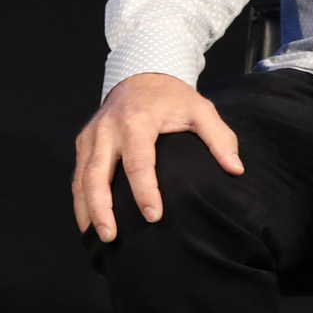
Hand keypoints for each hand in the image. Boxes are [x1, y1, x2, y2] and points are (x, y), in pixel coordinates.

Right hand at [72, 72, 241, 241]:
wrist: (140, 76)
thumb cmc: (172, 98)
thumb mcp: (201, 109)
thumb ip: (219, 138)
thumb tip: (235, 169)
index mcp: (136, 121)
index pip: (138, 162)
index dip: (145, 191)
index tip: (154, 216)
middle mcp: (108, 129)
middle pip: (96, 174)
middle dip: (102, 208)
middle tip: (110, 236)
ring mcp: (91, 136)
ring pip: (81, 178)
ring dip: (86, 209)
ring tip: (95, 236)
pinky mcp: (83, 143)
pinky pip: (77, 175)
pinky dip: (80, 200)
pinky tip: (87, 222)